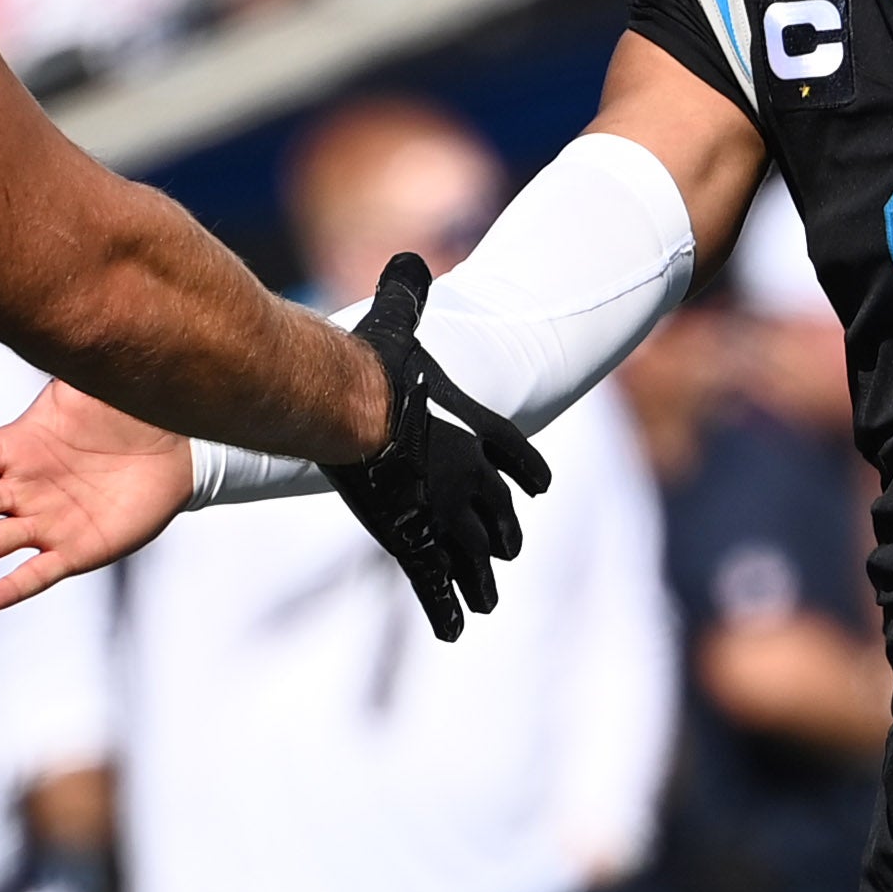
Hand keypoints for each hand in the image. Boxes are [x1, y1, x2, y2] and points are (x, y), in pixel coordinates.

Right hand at [0, 379, 195, 607]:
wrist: (177, 443)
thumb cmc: (126, 406)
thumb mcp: (86, 380)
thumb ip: (58, 357)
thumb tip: (36, 314)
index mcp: (18, 445)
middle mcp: (25, 487)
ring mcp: (49, 520)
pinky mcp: (78, 549)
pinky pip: (39, 573)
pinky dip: (12, 587)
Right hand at [325, 254, 550, 641]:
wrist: (353, 405)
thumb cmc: (372, 362)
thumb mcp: (395, 322)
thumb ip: (406, 292)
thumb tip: (408, 257)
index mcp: (471, 429)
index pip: (514, 455)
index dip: (525, 472)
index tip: (538, 488)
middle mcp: (467, 476)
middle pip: (496, 515)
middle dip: (501, 536)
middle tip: (506, 552)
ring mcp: (444, 512)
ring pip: (473, 557)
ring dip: (481, 581)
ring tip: (487, 601)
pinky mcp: (412, 540)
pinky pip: (435, 586)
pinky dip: (446, 612)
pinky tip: (456, 634)